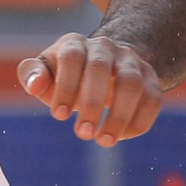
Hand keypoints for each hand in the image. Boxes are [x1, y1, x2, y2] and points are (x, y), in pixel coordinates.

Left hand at [19, 30, 166, 145]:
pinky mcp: (150, 80)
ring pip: (131, 84)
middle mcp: (105, 48)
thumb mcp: (46, 70)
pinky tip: (122, 136)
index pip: (72, 58)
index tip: (59, 116)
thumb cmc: (66, 73)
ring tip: (104, 141)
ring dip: (119, 115)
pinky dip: (140, 121)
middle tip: (83, 134)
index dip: (66, 86)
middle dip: (92, 103)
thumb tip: (35, 85)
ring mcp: (131, 62)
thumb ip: (32, 74)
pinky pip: (153, 99)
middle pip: (101, 69)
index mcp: (75, 44)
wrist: (106, 63)